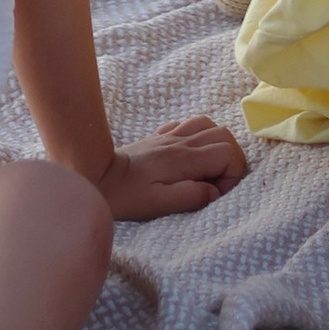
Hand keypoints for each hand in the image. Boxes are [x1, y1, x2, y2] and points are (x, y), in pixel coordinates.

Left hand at [97, 116, 247, 220]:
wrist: (96, 175)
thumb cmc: (127, 196)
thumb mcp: (159, 204)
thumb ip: (191, 196)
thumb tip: (215, 191)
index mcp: (185, 158)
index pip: (228, 153)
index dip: (232, 174)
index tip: (216, 192)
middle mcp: (181, 142)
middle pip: (224, 136)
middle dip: (231, 160)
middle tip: (216, 183)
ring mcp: (170, 136)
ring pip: (209, 126)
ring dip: (217, 146)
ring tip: (207, 170)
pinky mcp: (160, 138)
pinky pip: (189, 126)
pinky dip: (198, 139)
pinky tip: (189, 158)